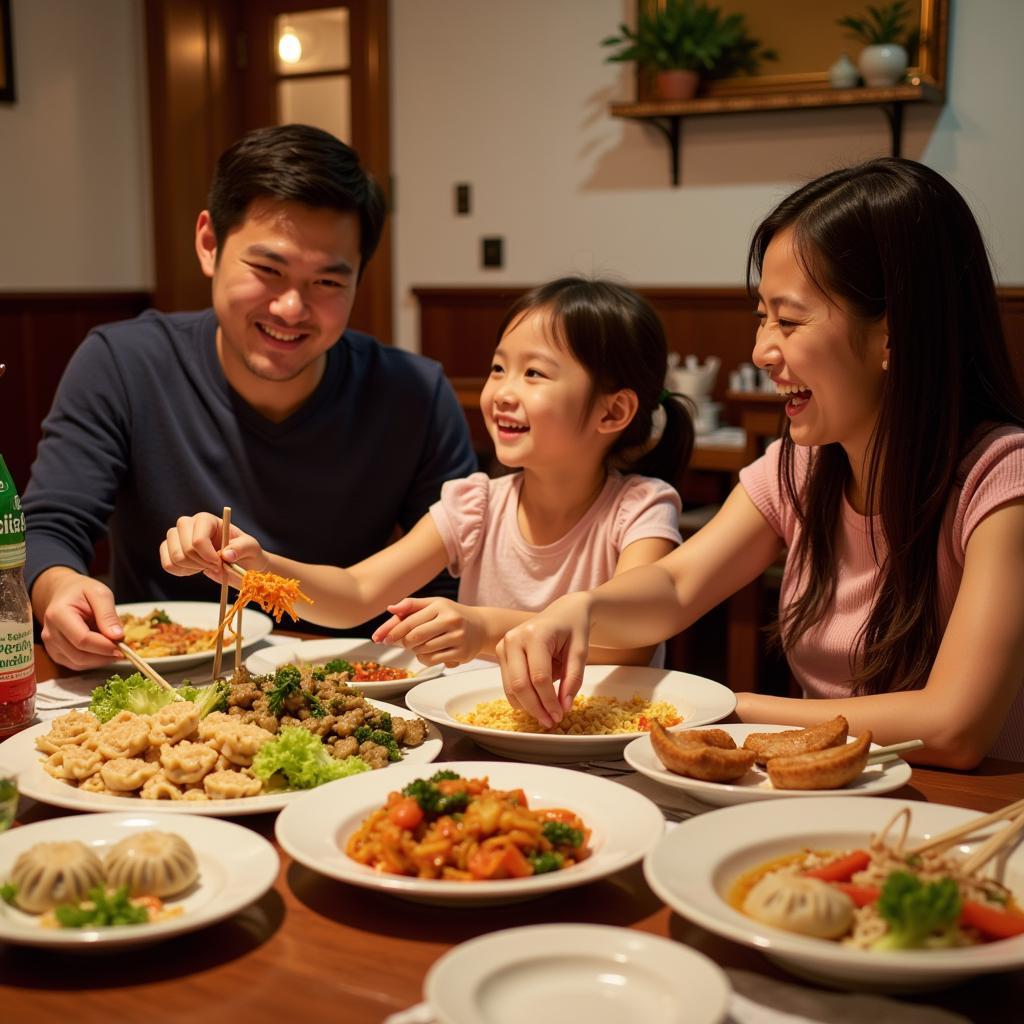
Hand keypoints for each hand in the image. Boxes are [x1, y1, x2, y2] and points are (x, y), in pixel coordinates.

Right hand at [34, 567, 123, 669]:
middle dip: (105, 655)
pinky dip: (94, 661)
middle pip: (79, 655)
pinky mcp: (56, 654)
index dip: (104, 646)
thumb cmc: (82, 592)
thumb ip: (108, 614)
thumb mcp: (100, 593)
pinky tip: (105, 651)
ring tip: (116, 648)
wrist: (63, 594)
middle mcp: (50, 633)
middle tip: (124, 649)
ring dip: (101, 660)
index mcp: (58, 615)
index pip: (82, 639)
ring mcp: (51, 646)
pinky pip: (76, 664)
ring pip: (78, 663)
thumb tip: (117, 636)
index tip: (123, 645)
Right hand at [160, 512, 267, 583]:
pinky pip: (167, 565)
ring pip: (175, 558)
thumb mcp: (250, 547)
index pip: (198, 540)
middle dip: (202, 564)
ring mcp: (175, 536)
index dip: (209, 556)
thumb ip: (241, 548)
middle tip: (216, 566)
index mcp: (206, 519)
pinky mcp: (169, 549)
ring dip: (193, 568)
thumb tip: (227, 555)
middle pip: (185, 550)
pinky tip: (194, 569)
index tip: (220, 563)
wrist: (237, 560)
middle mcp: (187, 524)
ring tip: (206, 565)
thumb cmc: (243, 550)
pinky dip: (181, 572)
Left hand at [372, 597, 482, 667]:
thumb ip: (411, 605)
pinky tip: (428, 653)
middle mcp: (451, 620)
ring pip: (423, 650)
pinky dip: (425, 659)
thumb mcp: (434, 604)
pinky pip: (433, 660)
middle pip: (415, 637)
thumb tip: (390, 608)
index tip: (381, 638)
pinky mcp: (462, 653)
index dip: (393, 631)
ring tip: (420, 645)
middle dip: (404, 642)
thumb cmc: (451, 615)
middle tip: (403, 643)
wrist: (481, 627)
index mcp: (440, 606)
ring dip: (415, 651)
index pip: (410, 621)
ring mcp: (458, 637)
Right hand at [496, 593, 589, 728]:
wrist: (563, 612)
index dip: (549, 700)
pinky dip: (521, 698)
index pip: (539, 677)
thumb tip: (564, 706)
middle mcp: (514, 638)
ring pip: (510, 687)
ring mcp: (504, 645)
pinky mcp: (500, 652)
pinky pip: (507, 684)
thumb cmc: (573, 629)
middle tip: (550, 721)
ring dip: (527, 706)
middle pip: (519, 684)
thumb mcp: (581, 651)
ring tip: (546, 714)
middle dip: (535, 708)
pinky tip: (537, 701)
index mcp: (535, 634)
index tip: (560, 716)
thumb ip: (573, 678)